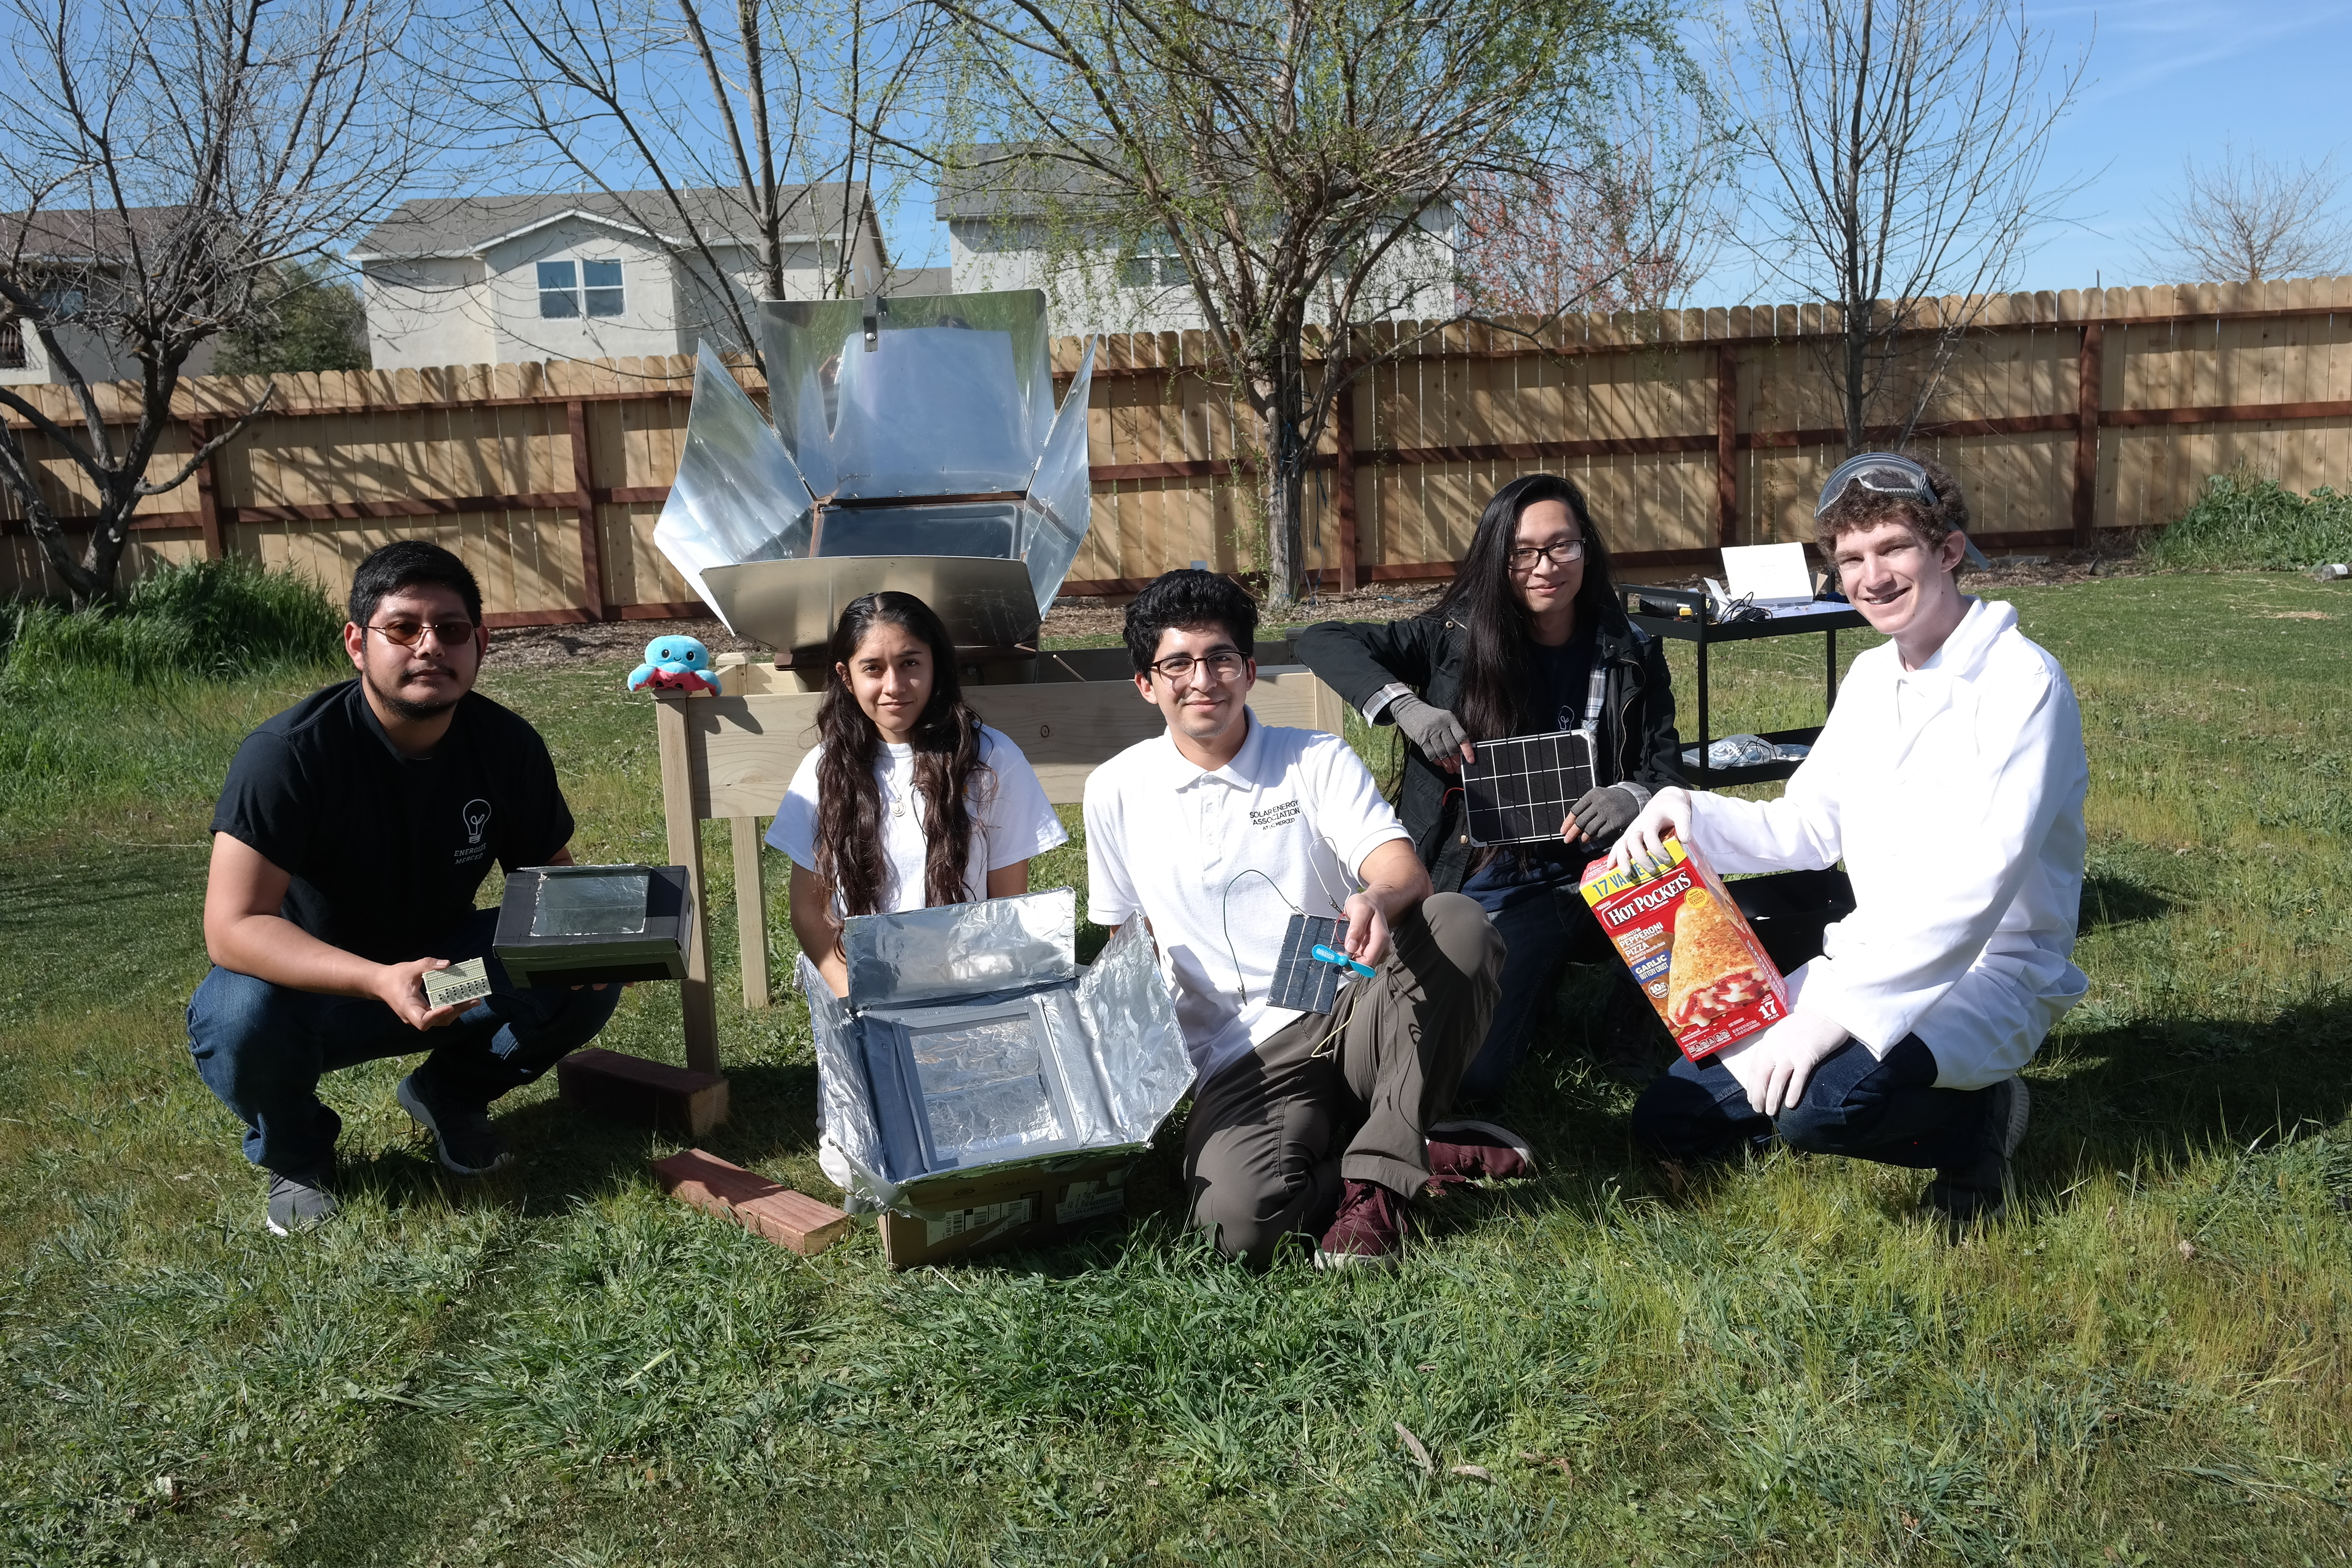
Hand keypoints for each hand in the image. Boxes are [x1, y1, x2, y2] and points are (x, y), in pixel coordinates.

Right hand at [375, 958, 464, 1030]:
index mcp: (407, 1007)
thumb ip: (428, 965)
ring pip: (440, 1020)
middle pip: (437, 1021)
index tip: (450, 1007)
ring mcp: (419, 1016)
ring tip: (473, 1000)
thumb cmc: (394, 977)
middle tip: (474, 1001)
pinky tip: (463, 1000)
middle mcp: (413, 1016)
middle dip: (457, 1011)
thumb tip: (447, 964)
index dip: (437, 1016)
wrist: (381, 983)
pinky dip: (452, 1008)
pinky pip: (439, 1015)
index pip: (423, 1020)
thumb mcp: (410, 967)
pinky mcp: (424, 1013)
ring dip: (457, 1011)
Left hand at [1337, 891, 1393, 969]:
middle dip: (1352, 961)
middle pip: (1367, 966)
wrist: (1372, 903)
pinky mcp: (1375, 951)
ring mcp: (1380, 950)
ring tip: (1347, 945)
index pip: (1369, 961)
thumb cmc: (1366, 905)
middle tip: (1340, 952)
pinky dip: (1355, 957)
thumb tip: (1351, 947)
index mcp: (1381, 938)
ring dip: (1352, 959)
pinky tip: (1352, 946)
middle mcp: (1383, 946)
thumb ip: (1355, 929)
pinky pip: (1363, 960)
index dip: (1353, 963)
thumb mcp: (1359, 910)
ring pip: (1364, 965)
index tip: (1341, 956)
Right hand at [1388, 693, 1474, 771]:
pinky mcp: (1421, 739)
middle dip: (1456, 761)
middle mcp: (1441, 726)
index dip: (1467, 751)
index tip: (1470, 760)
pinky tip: (1440, 764)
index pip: (1462, 737)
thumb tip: (1462, 750)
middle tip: (1458, 769)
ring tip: (1450, 770)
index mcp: (1450, 719)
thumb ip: (1453, 731)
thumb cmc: (1430, 716)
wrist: (1410, 709)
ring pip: (1442, 753)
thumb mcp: (1444, 718)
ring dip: (1447, 764)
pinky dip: (1437, 761)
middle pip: (1452, 748)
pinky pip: (1431, 754)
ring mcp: (1430, 733)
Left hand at [1562, 784, 1641, 846]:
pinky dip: (1595, 837)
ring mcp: (1608, 811)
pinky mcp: (1616, 820)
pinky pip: (1601, 832)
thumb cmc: (1611, 799)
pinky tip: (1593, 838)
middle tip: (1567, 840)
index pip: (1575, 810)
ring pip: (1590, 828)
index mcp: (1592, 794)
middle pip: (1581, 821)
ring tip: (1582, 840)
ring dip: (1584, 837)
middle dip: (1572, 832)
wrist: (1632, 798)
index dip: (1567, 822)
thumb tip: (1572, 826)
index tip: (1563, 831)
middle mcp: (1600, 802)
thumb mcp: (1598, 797)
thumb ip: (1586, 808)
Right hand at [1607, 786, 1694, 872]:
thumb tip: (1684, 841)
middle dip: (1640, 858)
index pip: (1650, 836)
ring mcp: (1632, 831)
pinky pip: (1618, 845)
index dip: (1657, 849)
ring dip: (1622, 860)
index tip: (1666, 860)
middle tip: (1651, 870)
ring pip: (1622, 845)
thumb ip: (1684, 825)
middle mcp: (1639, 826)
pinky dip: (1614, 856)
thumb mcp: (1682, 812)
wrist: (1662, 803)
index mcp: (1651, 820)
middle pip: (1633, 842)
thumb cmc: (1672, 809)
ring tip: (1627, 874)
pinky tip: (1611, 867)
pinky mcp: (1629, 836)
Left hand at [1715, 1010, 1848, 1117]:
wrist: (1829, 1012)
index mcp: (1769, 1040)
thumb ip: (1775, 1045)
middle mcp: (1776, 1047)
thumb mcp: (1784, 1031)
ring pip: (1776, 1081)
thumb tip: (1770, 1064)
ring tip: (1770, 1112)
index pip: (1755, 1066)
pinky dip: (1793, 1093)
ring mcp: (1790, 1052)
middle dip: (1758, 1095)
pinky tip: (1790, 1105)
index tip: (1751, 1097)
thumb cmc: (1809, 1022)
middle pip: (1762, 1076)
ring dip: (1772, 1099)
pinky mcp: (1807, 1057)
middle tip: (1758, 1110)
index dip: (1752, 1084)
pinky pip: (1797, 1079)